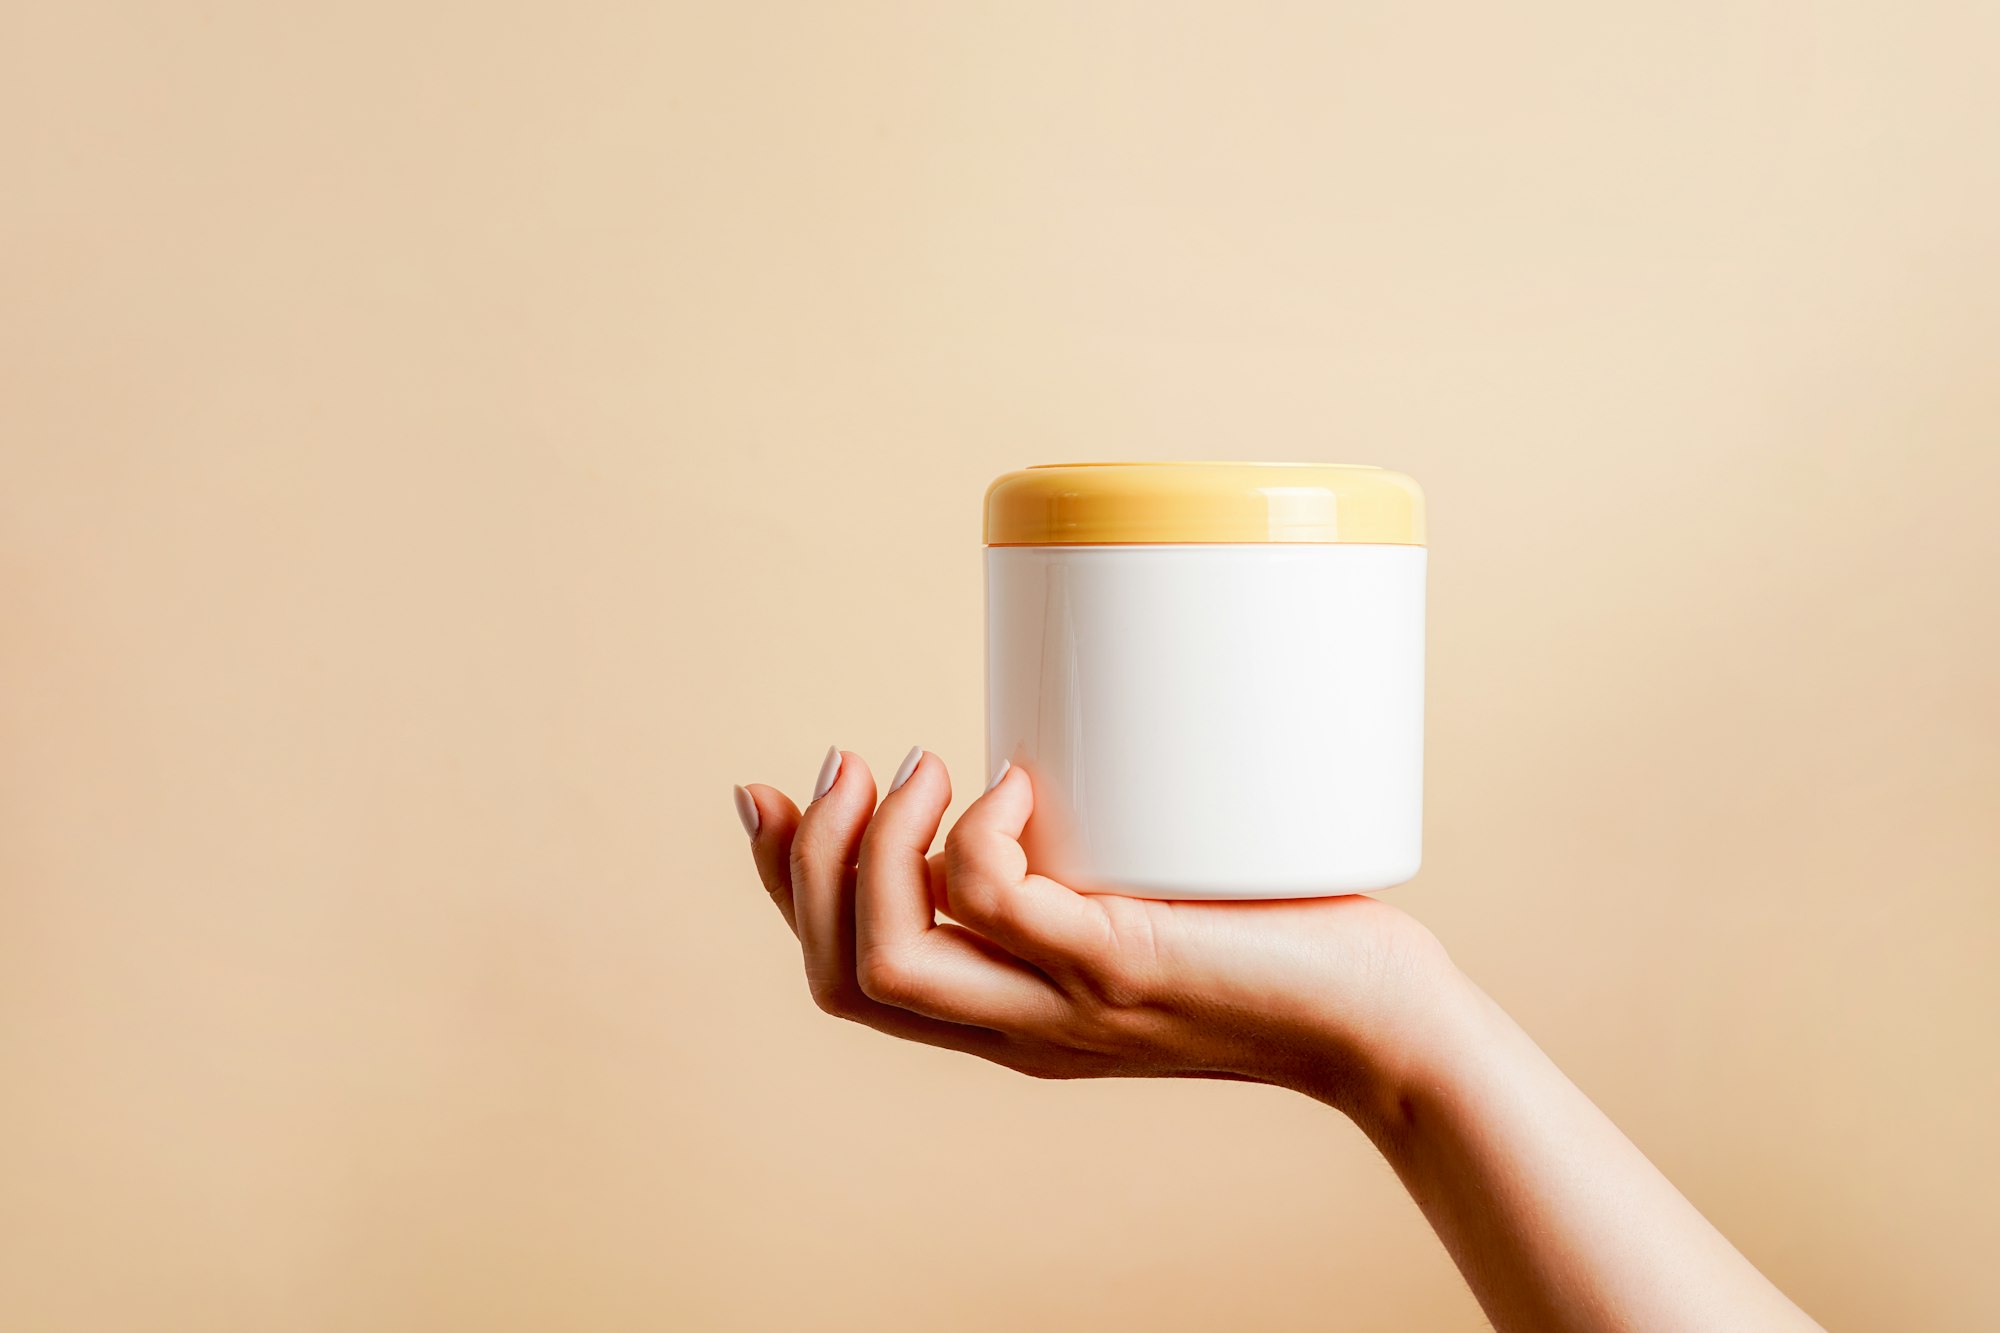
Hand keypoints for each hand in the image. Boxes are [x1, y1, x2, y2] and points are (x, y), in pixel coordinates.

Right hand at [736, 748, 1461, 1112]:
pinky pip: (999, 907)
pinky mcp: (1121, 966)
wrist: (1381, 1024)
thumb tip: (1031, 757)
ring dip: (870, 849)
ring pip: (886, 965)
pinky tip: (1019, 787)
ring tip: (915, 766)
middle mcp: (1015, 1028)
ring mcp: (1061, 1005)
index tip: (772, 794)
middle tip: (844, 763)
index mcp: (1004, 1015)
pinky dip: (978, 834)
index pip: (845, 976)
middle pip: (837, 979)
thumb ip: (1077, 858)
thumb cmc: (1275, 946)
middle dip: (799, 863)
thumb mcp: (1139, 901)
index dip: (781, 886)